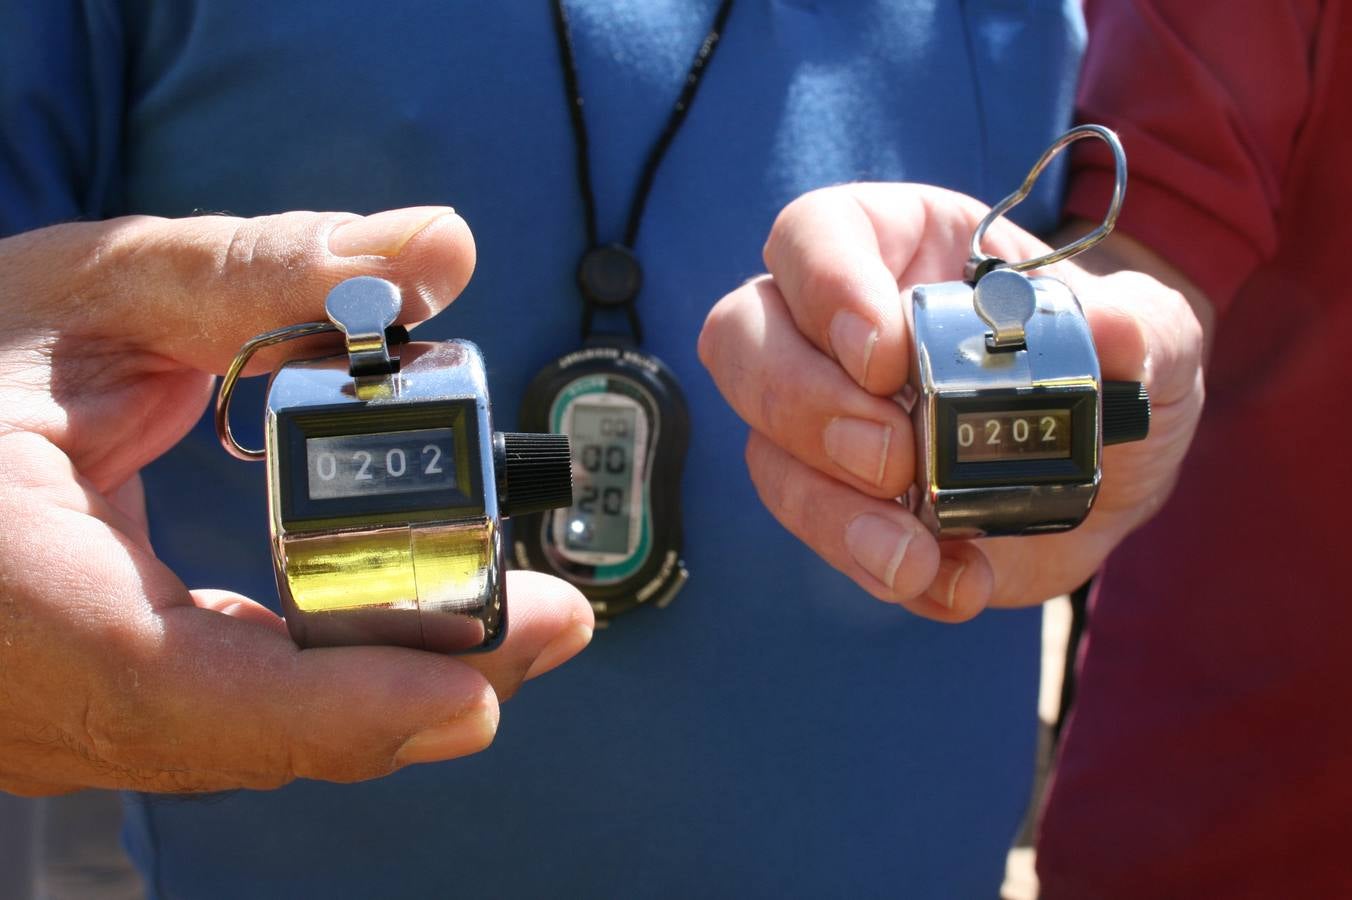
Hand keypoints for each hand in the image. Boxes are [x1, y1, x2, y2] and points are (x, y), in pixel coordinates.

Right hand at [0, 207, 592, 794]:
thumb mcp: (91, 292)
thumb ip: (263, 273)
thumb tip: (434, 249)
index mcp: (8, 590)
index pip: (181, 687)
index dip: (346, 700)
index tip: (484, 683)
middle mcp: (25, 690)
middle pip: (245, 734)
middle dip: (414, 690)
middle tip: (552, 625)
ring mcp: (47, 717)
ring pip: (240, 743)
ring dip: (383, 695)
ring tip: (512, 631)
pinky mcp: (77, 710)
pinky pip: (215, 723)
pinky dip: (320, 691)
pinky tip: (403, 646)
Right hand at [699, 184, 1204, 620]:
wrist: (1112, 469)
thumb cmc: (1114, 370)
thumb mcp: (1156, 341)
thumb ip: (1144, 327)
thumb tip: (1108, 326)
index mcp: (897, 248)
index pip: (811, 234)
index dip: (825, 284)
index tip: (884, 355)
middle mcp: (835, 327)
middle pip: (743, 336)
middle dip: (803, 403)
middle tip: (892, 456)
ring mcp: (823, 418)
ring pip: (762, 447)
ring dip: (829, 509)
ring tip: (916, 555)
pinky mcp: (836, 501)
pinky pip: (815, 533)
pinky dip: (872, 568)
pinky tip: (954, 583)